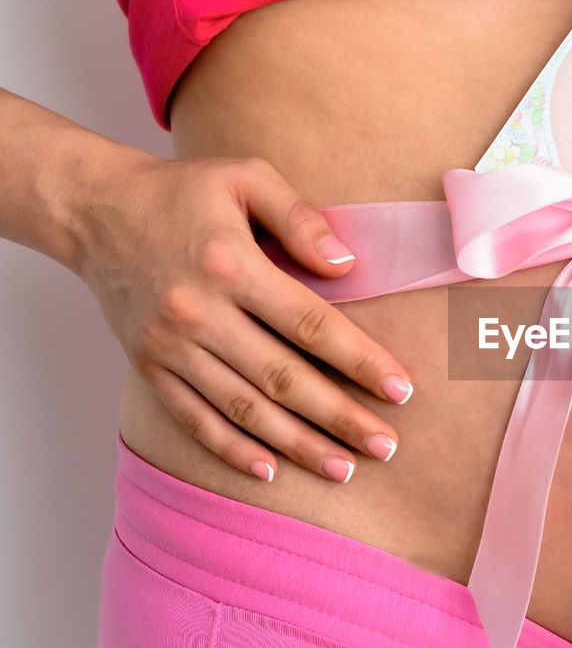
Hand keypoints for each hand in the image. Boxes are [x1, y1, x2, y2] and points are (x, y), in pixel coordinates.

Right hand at [73, 153, 414, 482]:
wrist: (93, 209)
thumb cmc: (183, 192)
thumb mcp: (246, 176)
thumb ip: (300, 217)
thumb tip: (348, 265)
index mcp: (230, 264)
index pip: (309, 323)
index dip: (359, 361)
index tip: (400, 390)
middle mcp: (198, 312)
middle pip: (282, 378)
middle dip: (340, 417)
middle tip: (387, 446)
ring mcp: (170, 346)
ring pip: (243, 408)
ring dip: (296, 444)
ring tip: (342, 468)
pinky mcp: (149, 367)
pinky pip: (194, 418)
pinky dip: (232, 450)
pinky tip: (270, 471)